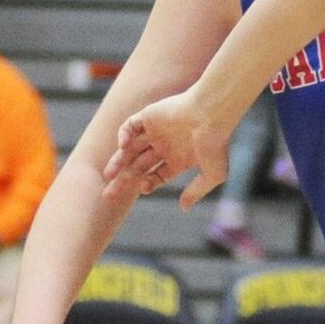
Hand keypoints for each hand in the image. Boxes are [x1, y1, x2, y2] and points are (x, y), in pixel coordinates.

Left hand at [105, 87, 229, 208]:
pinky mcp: (149, 116)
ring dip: (118, 161)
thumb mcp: (212, 174)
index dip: (147, 184)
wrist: (212, 113)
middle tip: (108, 194)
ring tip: (108, 174)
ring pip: (131, 149)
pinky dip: (123, 135)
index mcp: (179, 158)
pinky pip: (129, 126)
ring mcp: (156, 131)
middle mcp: (166, 145)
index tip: (143, 189)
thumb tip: (184, 209)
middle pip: (139, 166)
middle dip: (124, 180)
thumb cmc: (216, 143)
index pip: (156, 175)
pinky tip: (123, 146)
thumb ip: (197, 191)